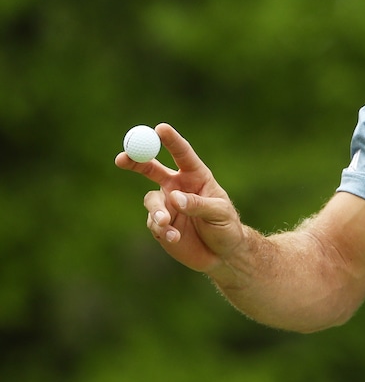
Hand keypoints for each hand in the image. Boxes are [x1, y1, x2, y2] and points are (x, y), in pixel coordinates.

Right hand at [115, 123, 245, 274]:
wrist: (221, 254)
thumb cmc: (226, 226)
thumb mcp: (219, 212)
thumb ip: (198, 204)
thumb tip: (175, 197)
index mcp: (196, 175)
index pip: (182, 154)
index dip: (170, 140)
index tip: (160, 128)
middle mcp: (177, 186)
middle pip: (151, 168)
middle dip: (136, 160)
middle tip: (122, 157)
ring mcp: (166, 205)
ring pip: (151, 201)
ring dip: (157, 211)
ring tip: (166, 222)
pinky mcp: (159, 224)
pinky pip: (153, 223)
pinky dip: (162, 229)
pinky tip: (175, 238)